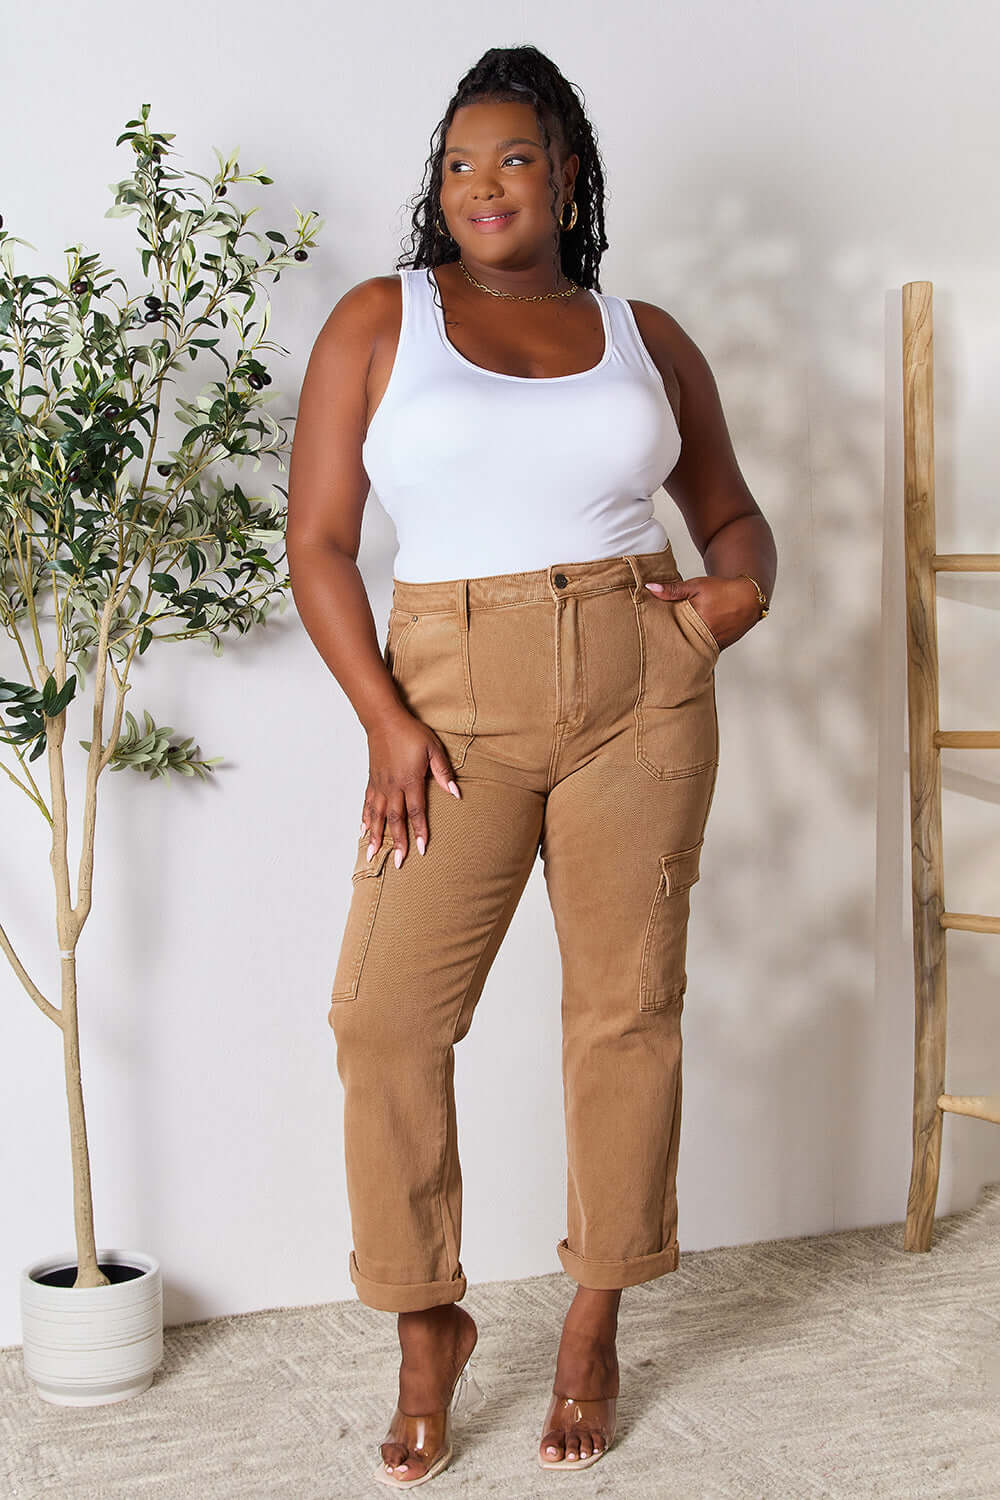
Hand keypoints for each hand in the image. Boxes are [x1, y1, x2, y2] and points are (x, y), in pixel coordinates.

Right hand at [360, 706, 461, 867]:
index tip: (421, 849)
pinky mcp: (372, 780)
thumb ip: (443, 772)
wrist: (384, 719)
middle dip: (397, 842)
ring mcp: (380, 784)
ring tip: (372, 855)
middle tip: (399, 862)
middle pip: (395, 819)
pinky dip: (364, 818)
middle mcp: (392, 786)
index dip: (419, 831)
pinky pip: (367, 803)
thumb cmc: (411, 732)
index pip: (416, 811)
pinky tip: (362, 831)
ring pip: (377, 816)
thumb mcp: (433, 748)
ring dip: (375, 836)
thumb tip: (456, 793)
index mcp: (410, 780)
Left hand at [644, 574, 760, 650]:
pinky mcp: (717, 649)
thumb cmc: (722, 590)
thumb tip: (649, 588)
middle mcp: (705, 636)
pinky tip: (681, 651)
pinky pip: (699, 652)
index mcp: (697, 621)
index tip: (645, 635)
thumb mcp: (696, 586)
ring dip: (679, 649)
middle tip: (649, 648)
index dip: (658, 633)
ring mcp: (712, 645)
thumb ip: (672, 589)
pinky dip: (691, 650)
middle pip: (678, 644)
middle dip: (666, 646)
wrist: (749, 598)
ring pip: (689, 650)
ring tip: (662, 653)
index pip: (670, 631)